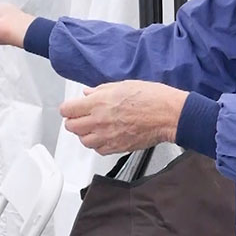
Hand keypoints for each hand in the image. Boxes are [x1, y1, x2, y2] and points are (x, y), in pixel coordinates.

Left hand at [59, 80, 188, 154]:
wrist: (168, 114)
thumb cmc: (151, 97)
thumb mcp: (122, 85)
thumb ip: (101, 90)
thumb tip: (88, 93)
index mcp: (98, 103)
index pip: (67, 110)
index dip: (68, 109)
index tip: (71, 108)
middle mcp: (99, 121)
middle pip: (71, 127)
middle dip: (74, 121)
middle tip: (80, 117)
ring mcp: (108, 136)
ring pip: (83, 141)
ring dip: (85, 134)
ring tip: (93, 127)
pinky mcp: (118, 147)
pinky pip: (98, 150)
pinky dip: (98, 145)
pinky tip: (104, 136)